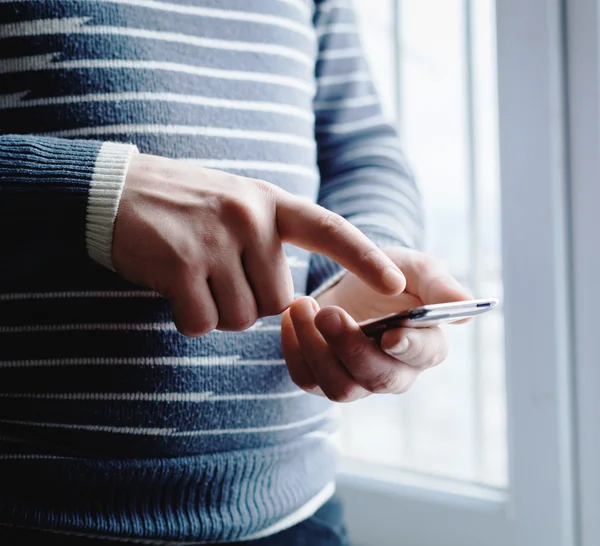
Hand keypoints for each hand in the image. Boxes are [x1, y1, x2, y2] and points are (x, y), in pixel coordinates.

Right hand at [112, 154, 405, 335]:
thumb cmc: (182, 204)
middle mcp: (249, 216)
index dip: (364, 257)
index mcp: (270, 201)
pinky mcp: (180, 263)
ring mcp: (215, 239)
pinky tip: (172, 289)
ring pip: (241, 318)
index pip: (330, 229)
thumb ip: (269, 240)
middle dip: (251, 303)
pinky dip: (188, 319)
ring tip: (192, 276)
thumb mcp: (237, 204)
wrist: (114, 190)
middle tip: (217, 276)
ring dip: (218, 310)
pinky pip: (202, 322)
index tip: (396, 281)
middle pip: (277, 300)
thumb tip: (289, 300)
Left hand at [281, 247, 470, 401]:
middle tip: (328, 312)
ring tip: (300, 306)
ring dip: (316, 349)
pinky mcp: (324, 378)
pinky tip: (289, 317)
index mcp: (425, 342)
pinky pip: (307, 380)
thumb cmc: (388, 274)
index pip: (425, 355)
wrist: (349, 282)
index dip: (410, 347)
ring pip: (340, 388)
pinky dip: (294, 351)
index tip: (390, 334)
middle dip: (351, 347)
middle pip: (378, 379)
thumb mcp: (412, 266)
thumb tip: (464, 302)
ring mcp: (357, 380)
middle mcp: (394, 370)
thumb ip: (437, 282)